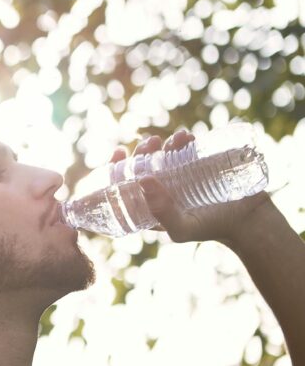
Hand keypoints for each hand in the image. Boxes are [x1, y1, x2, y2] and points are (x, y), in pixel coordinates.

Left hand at [110, 130, 272, 244]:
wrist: (249, 221)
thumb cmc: (211, 229)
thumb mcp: (182, 228)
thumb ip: (161, 211)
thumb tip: (142, 180)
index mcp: (149, 206)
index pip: (124, 186)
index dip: (116, 168)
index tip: (119, 152)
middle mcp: (162, 191)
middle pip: (143, 166)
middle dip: (142, 151)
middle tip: (151, 142)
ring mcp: (181, 178)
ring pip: (163, 155)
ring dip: (163, 143)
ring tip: (174, 138)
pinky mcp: (200, 168)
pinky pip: (186, 150)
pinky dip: (183, 141)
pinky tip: (186, 136)